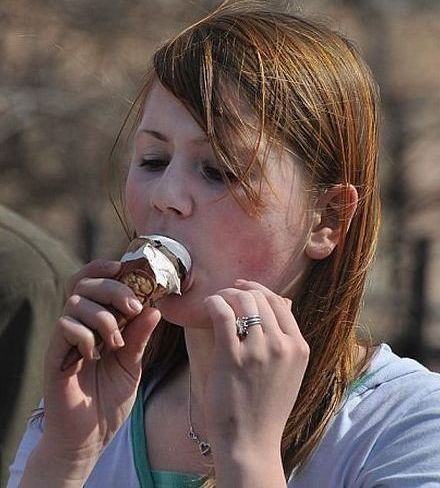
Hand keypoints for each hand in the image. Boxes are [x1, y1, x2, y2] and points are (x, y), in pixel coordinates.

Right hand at [31, 259, 160, 478]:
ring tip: (116, 342)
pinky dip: (86, 335)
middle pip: (85, 284)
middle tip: (133, 306)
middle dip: (113, 289)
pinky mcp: (55, 355)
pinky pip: (65, 327)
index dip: (105, 269)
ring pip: (76, 302)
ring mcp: (66, 340)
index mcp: (98, 323)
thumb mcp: (133, 363)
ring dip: (103, 316)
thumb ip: (140, 336)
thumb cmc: (110, 399)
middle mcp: (79, 326)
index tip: (123, 265)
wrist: (90, 436)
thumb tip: (154, 309)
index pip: (95, 283)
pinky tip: (95, 354)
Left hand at [203, 279, 308, 482]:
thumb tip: (286, 301)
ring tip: (214, 302)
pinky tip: (207, 307)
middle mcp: (282, 346)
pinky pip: (222, 314)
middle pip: (260, 297)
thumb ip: (287, 337)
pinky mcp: (232, 356)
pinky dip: (213, 303)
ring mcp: (259, 351)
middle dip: (240, 290)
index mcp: (299, 347)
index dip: (259, 290)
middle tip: (225, 294)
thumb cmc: (266, 407)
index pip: (280, 302)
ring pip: (242, 301)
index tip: (243, 288)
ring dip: (225, 295)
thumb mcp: (289, 371)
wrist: (250, 442)